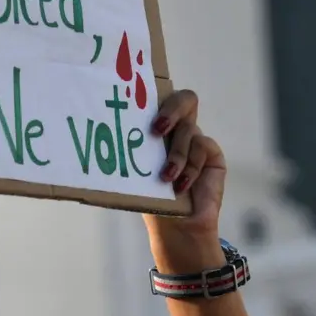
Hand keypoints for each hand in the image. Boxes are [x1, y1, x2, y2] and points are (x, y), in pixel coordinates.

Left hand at [144, 90, 226, 268]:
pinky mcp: (212, 154)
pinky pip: (203, 148)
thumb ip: (132, 153)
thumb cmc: (151, 200)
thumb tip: (103, 139)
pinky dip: (190, 167)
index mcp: (158, 129)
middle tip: (157, 129)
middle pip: (185, 99)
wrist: (177, 227)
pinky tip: (181, 186)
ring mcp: (197, 140)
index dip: (154, 89)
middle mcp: (179, 130)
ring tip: (166, 179)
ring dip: (176, 156)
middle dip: (171, 109)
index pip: (159, 98)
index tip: (137, 100)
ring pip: (189, 130)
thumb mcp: (138, 174)